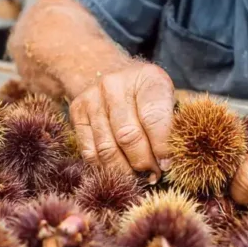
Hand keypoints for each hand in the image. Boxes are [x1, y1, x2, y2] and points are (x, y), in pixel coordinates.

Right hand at [69, 62, 174, 179]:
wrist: (110, 70)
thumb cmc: (146, 92)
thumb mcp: (166, 96)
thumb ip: (171, 124)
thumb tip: (169, 162)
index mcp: (147, 79)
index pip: (154, 118)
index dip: (161, 147)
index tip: (166, 165)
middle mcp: (115, 85)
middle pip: (128, 136)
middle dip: (143, 163)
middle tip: (153, 175)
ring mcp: (92, 98)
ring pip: (107, 148)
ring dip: (124, 170)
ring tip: (136, 176)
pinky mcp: (76, 112)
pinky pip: (89, 151)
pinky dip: (104, 168)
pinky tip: (117, 170)